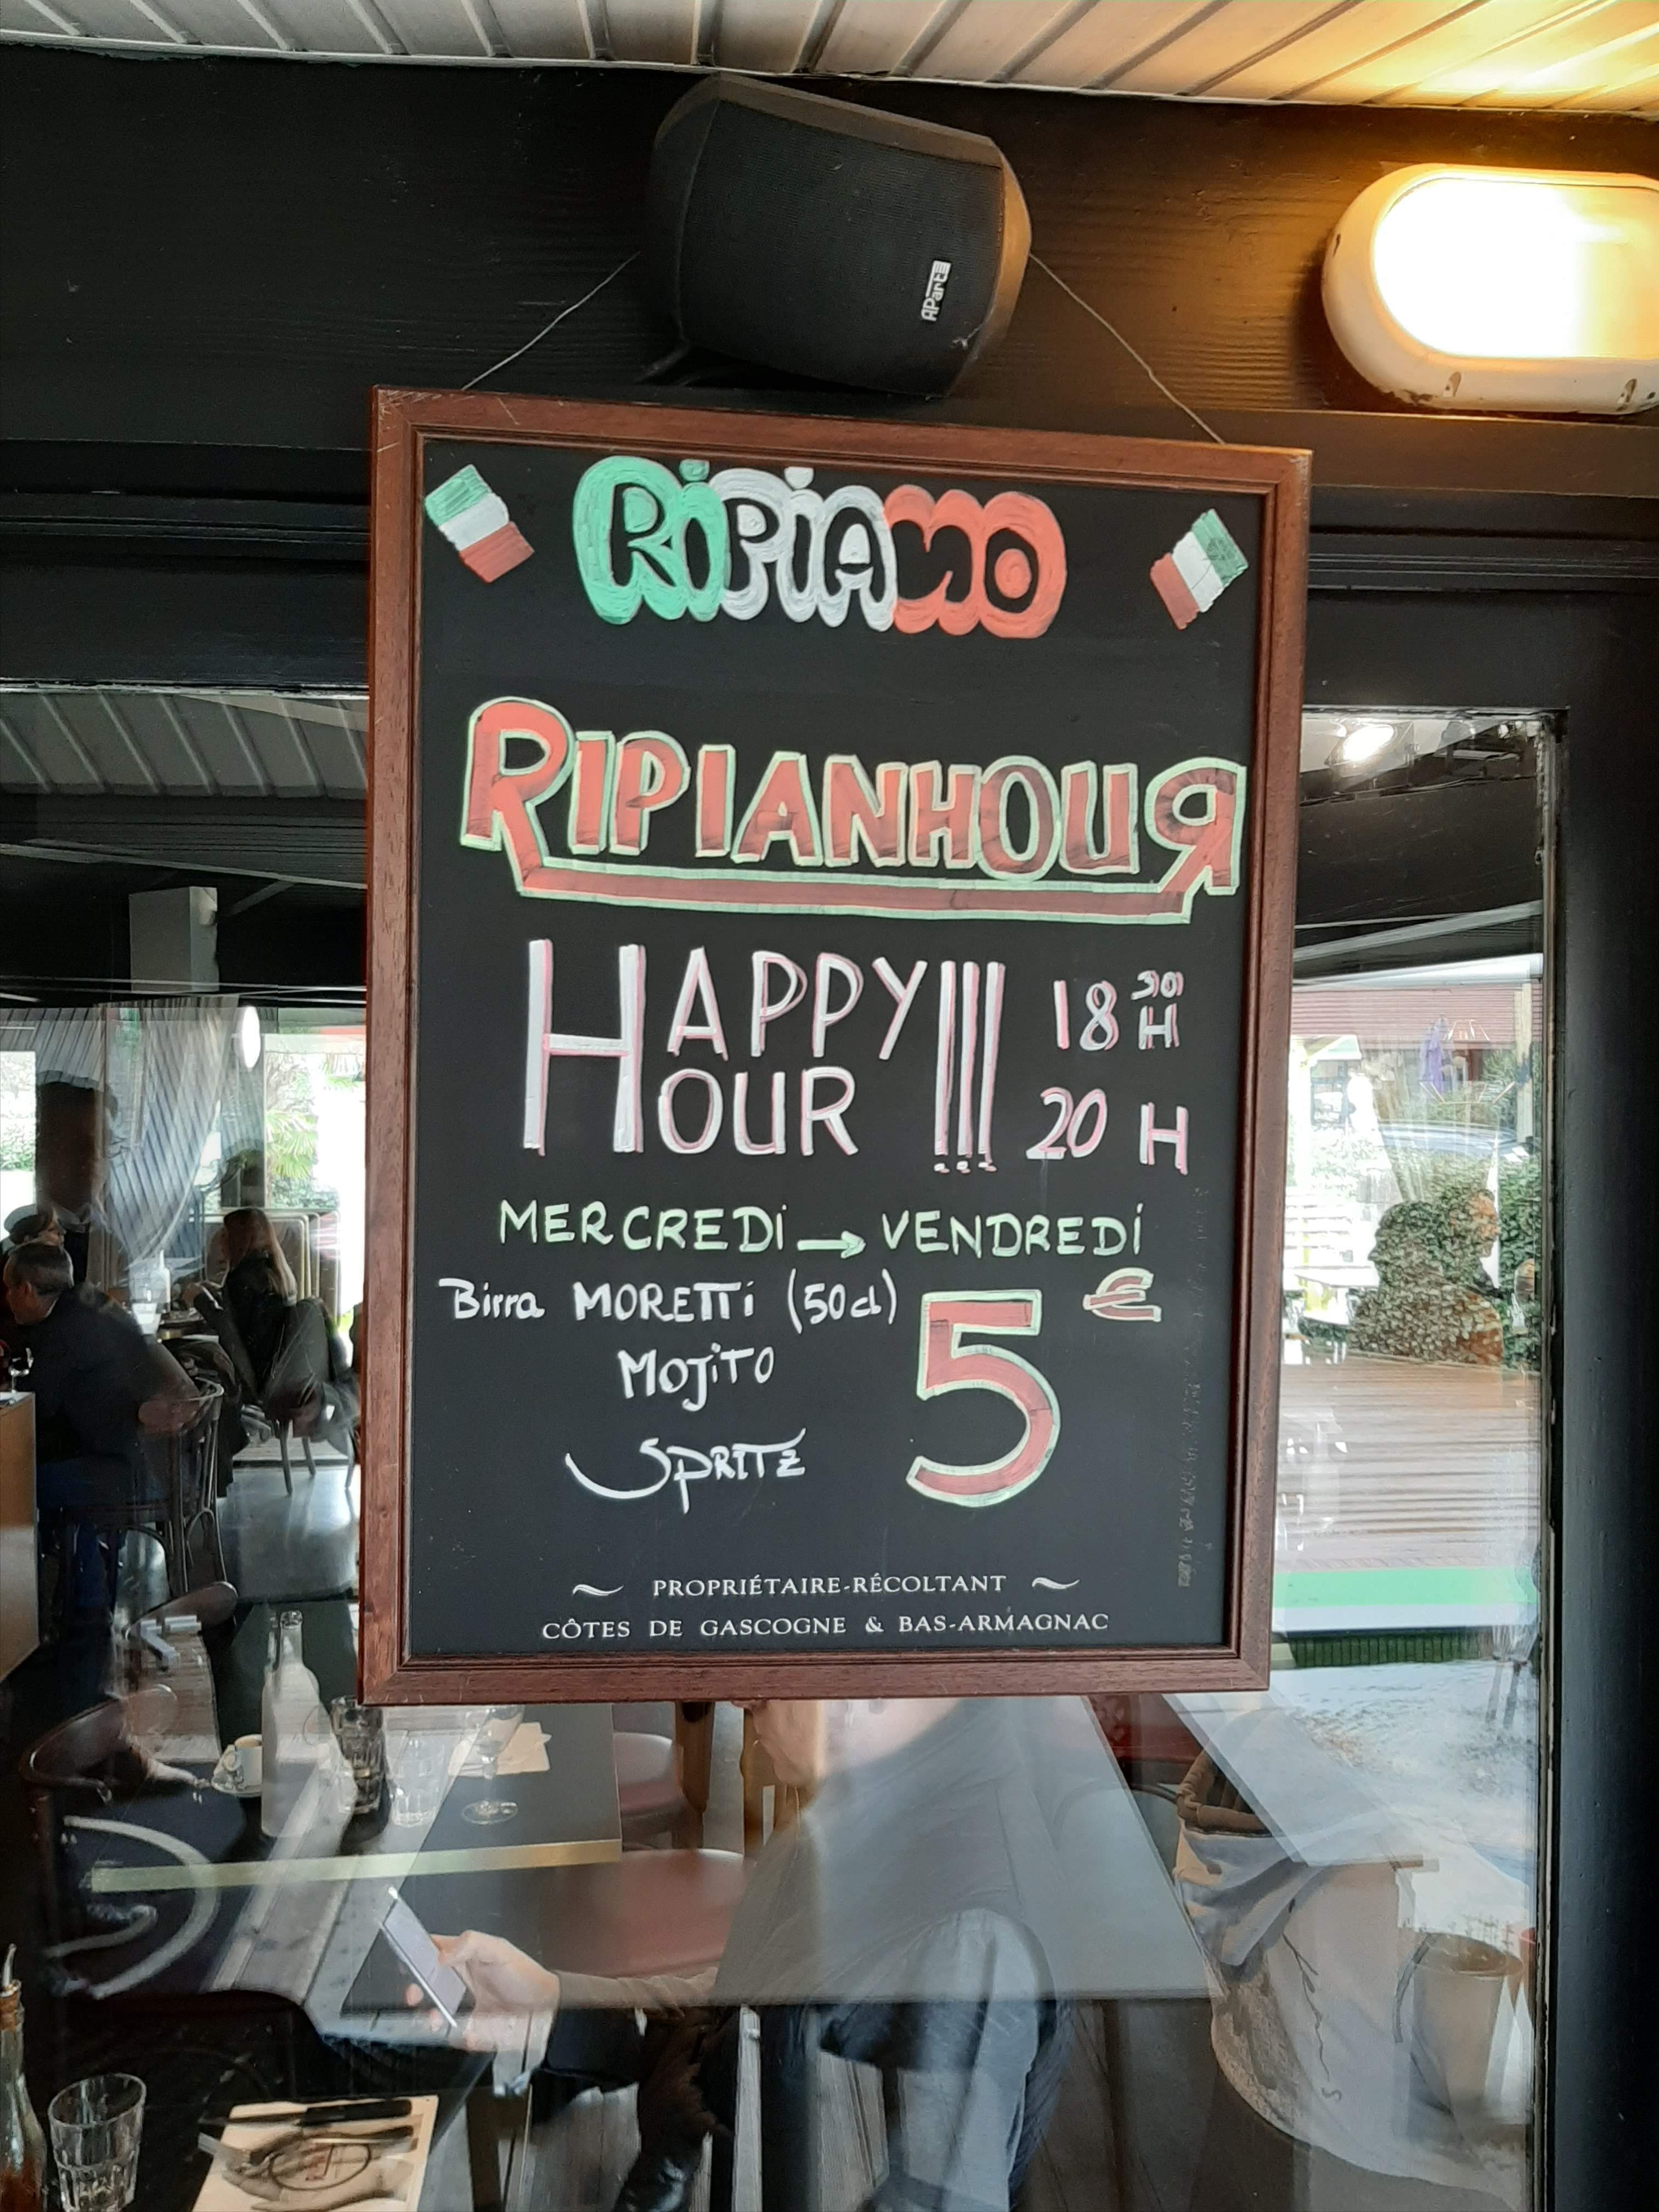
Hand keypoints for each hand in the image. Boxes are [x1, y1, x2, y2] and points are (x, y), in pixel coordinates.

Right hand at [406, 1930, 559, 2053]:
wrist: (544, 2008)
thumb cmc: (523, 1974)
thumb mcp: (498, 1950)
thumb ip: (470, 1945)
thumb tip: (441, 1955)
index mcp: (465, 1956)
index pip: (435, 1950)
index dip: (418, 1955)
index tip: (407, 1963)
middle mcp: (461, 1979)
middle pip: (428, 1983)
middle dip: (416, 1989)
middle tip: (413, 1995)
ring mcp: (465, 2004)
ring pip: (435, 2011)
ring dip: (429, 2016)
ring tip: (433, 2019)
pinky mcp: (471, 2027)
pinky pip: (454, 2033)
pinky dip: (455, 2035)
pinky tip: (465, 2032)